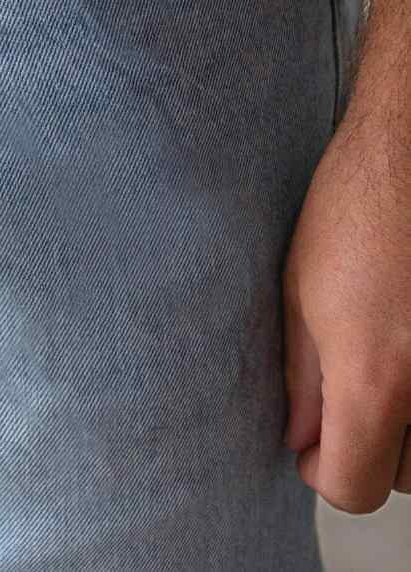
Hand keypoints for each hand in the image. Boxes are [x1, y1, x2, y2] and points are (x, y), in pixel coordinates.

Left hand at [282, 65, 410, 512]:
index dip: (322, 467)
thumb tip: (300, 441)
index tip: (312, 437)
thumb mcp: (301, 291)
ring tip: (390, 353)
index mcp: (376, 382)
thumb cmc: (356, 209)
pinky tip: (409, 337)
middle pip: (403, 477)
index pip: (351, 490)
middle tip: (353, 382)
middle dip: (370, 444)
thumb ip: (304, 379)